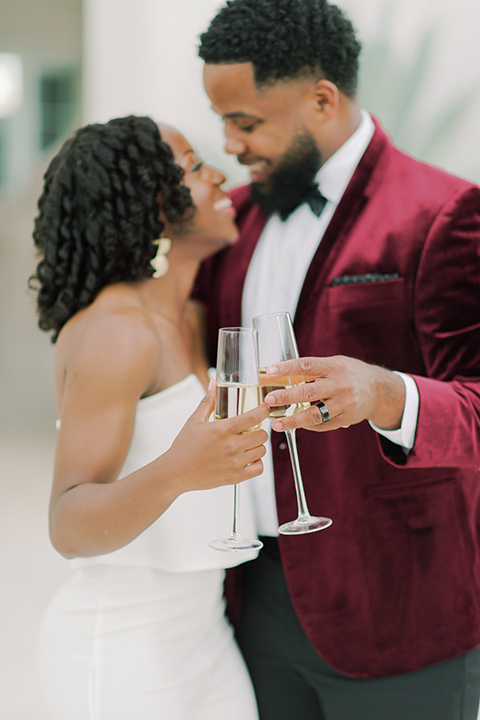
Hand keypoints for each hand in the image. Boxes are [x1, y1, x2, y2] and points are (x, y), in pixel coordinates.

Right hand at [167, 381, 269, 490]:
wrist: (175, 472)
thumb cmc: (184, 446)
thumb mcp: (194, 420)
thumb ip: (208, 401)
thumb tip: (213, 383)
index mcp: (222, 429)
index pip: (253, 417)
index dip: (263, 410)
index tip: (265, 408)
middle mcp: (231, 446)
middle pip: (262, 434)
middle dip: (259, 430)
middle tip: (251, 430)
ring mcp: (234, 462)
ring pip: (261, 450)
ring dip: (257, 446)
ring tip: (247, 445)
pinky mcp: (235, 477)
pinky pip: (259, 468)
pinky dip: (256, 463)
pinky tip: (247, 459)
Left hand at [263, 355, 404, 432]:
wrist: (379, 389)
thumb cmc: (349, 374)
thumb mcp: (334, 364)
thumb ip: (312, 370)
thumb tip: (280, 374)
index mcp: (334, 367)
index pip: (307, 366)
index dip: (287, 368)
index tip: (270, 371)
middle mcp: (340, 385)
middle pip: (309, 392)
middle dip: (286, 397)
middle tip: (269, 400)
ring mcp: (344, 403)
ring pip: (315, 414)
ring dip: (293, 420)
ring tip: (277, 423)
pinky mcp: (346, 419)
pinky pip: (323, 425)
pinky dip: (307, 425)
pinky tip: (294, 424)